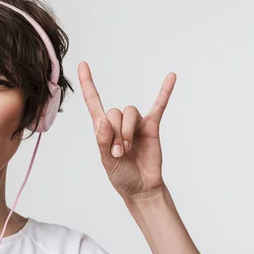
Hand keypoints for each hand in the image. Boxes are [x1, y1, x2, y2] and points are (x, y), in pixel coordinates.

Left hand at [78, 62, 175, 200]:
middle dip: (115, 133)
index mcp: (103, 129)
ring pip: (130, 112)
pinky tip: (171, 77)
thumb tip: (102, 120)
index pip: (93, 102)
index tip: (82, 64)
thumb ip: (102, 141)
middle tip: (119, 152)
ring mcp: (136, 124)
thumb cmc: (121, 176)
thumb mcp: (106, 162)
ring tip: (128, 149)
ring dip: (127, 131)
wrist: (141, 188)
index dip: (87, 84)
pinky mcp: (152, 127)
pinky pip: (159, 106)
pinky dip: (165, 91)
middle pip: (115, 112)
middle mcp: (118, 123)